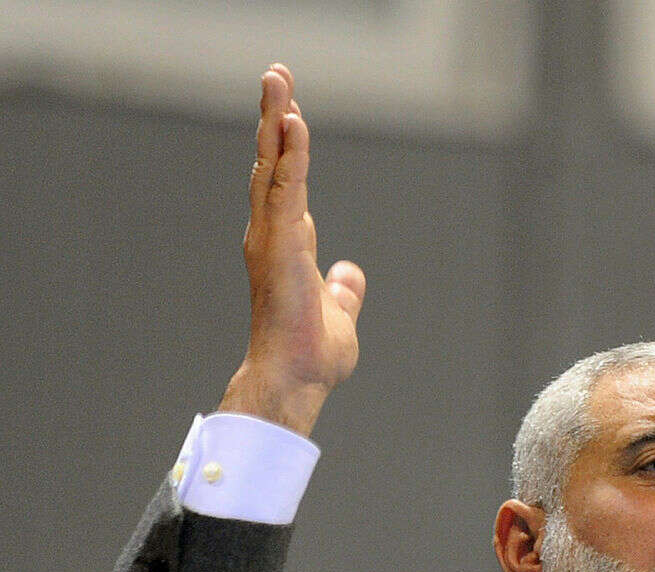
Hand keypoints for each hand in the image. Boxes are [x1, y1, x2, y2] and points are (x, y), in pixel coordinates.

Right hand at [218, 63, 365, 435]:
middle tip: (277, 76)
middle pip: (272, 163)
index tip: (291, 114)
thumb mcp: (339, 314)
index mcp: (287, 246)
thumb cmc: (311, 355)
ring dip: (276, 121)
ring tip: (278, 80)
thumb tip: (350, 273)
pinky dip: (290, 154)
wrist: (296, 379)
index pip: (288, 185)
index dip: (289, 148)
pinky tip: (294, 122)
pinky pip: (285, 188)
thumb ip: (343, 291)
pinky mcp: (279, 245)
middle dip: (274, 118)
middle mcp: (271, 235)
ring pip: (272, 166)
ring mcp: (271, 237)